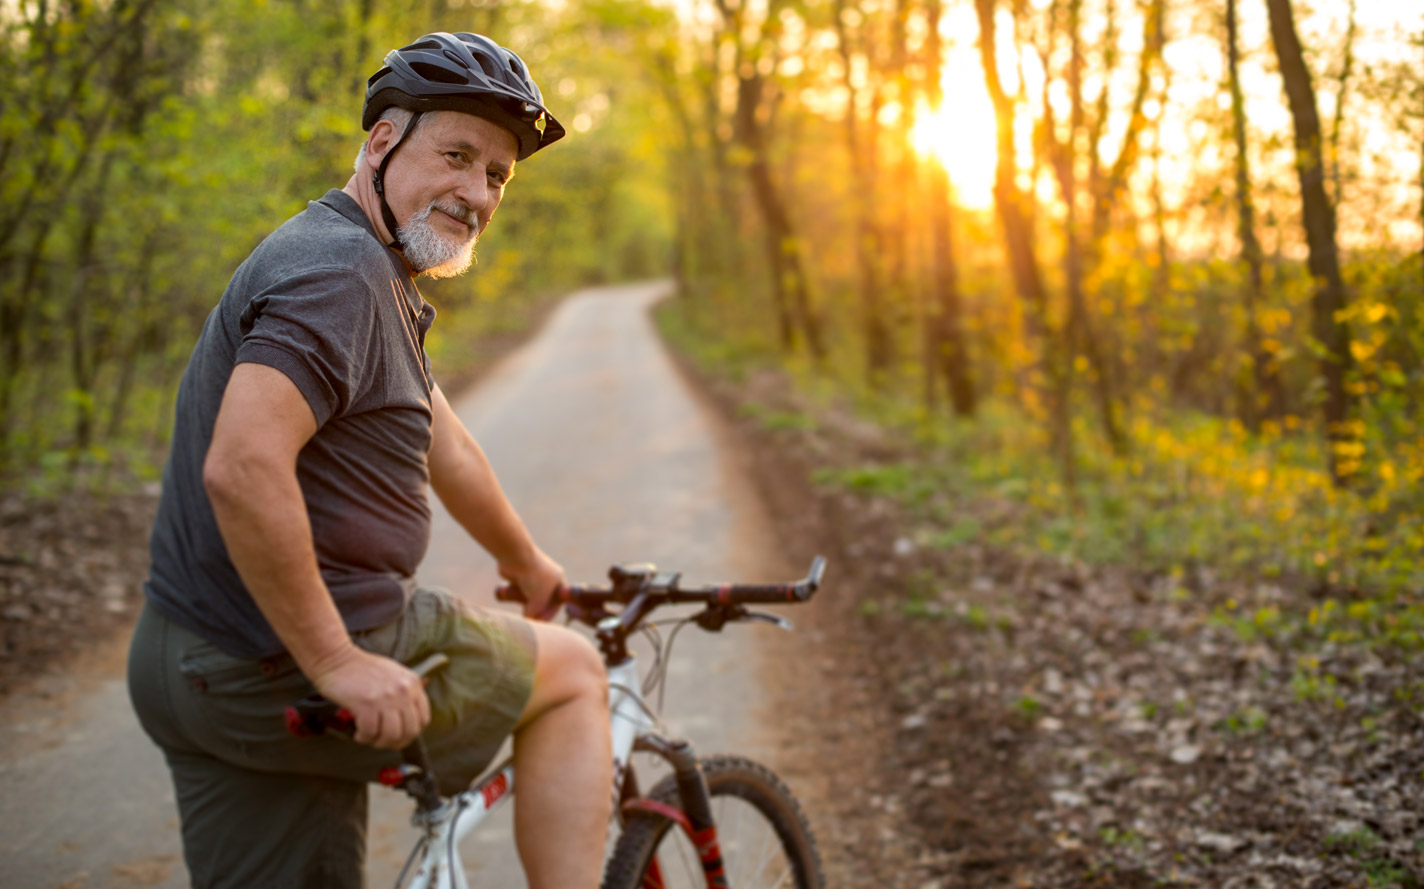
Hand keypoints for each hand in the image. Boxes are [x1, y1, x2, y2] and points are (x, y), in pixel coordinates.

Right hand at [306, 645, 430, 748]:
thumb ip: (404, 693)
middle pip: (410, 731)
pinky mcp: (367, 704)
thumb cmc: (362, 669)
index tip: (400, 736)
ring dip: (378, 742)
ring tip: (369, 736)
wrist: (337, 659)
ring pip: (391, 735)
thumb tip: (408, 719)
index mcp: (412, 683)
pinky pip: (370, 732)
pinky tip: (359, 732)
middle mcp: (403, 691)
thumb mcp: (393, 674)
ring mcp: (386, 697)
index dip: (411, 733)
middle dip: (395, 742)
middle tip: (382, 741)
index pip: (423, 719)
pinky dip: (364, 737)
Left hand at [499, 547, 565, 620]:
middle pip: (542, 601)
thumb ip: (536, 613)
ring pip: (529, 597)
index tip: (539, 622)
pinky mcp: (519, 576)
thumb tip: (528, 619)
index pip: (556, 603)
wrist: (516, 556)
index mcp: (558, 581)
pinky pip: (518, 591)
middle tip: (528, 615)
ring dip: (523, 601)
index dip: (548, 615)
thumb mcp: (539, 600)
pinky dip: (514, 594)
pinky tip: (511, 592)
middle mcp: (547, 578)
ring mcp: (532, 577)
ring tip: (519, 598)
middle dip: (535, 609)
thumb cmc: (533, 577)